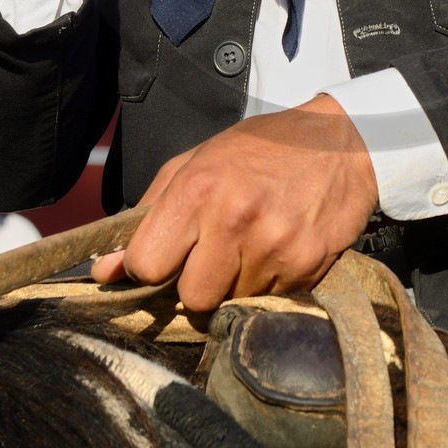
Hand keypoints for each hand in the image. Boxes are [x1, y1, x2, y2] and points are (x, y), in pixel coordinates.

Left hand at [91, 94, 379, 311]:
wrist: (343, 143)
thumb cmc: (262, 149)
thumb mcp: (196, 162)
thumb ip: (148, 214)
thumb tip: (104, 270)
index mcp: (197, 188)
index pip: (147, 266)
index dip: (152, 268)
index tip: (168, 257)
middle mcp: (233, 219)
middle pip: (191, 298)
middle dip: (198, 283)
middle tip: (217, 252)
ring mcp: (272, 246)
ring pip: (231, 304)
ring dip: (236, 283)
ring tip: (253, 243)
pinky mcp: (306, 266)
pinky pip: (269, 301)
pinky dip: (270, 283)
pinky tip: (280, 246)